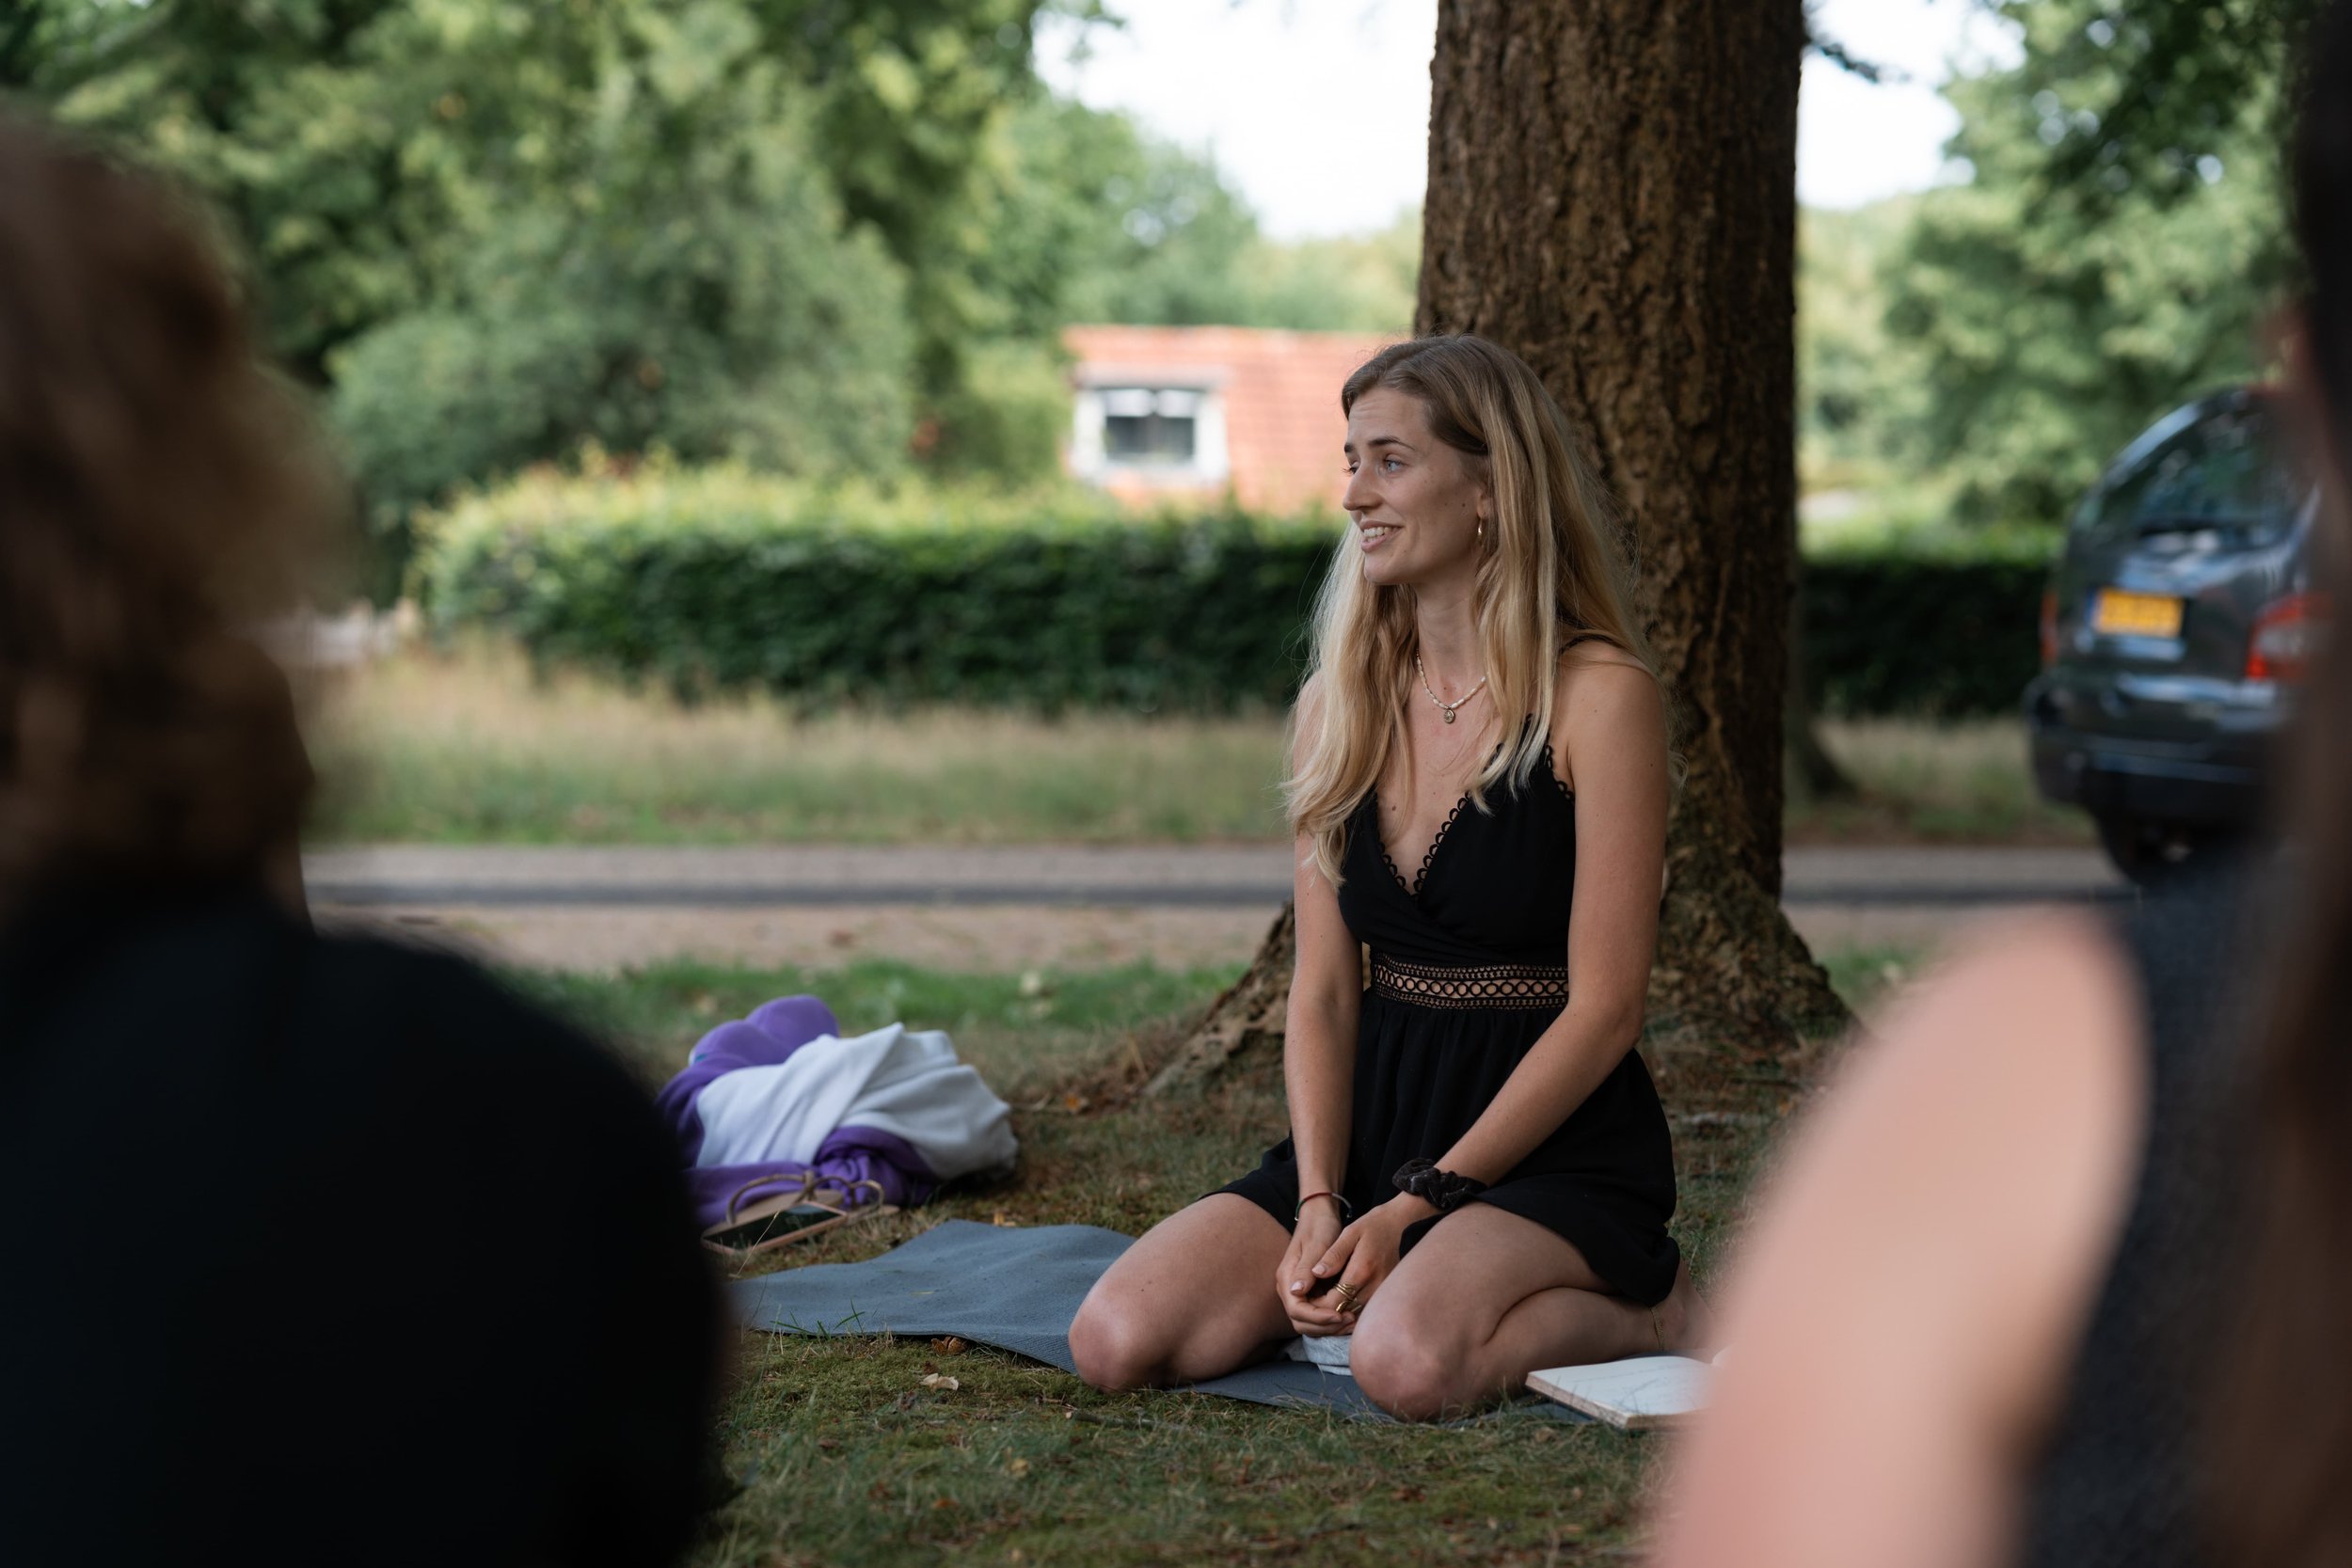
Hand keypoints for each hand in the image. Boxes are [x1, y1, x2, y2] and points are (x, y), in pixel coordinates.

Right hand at [1277, 1195, 1349, 1336]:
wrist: (1320, 1216)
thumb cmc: (1319, 1227)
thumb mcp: (1316, 1245)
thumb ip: (1306, 1268)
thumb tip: (1297, 1291)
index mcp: (1287, 1278)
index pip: (1297, 1310)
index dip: (1317, 1317)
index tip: (1338, 1315)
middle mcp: (1290, 1288)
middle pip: (1302, 1322)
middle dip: (1325, 1326)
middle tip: (1349, 1321)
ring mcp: (1300, 1292)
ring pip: (1310, 1322)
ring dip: (1330, 1326)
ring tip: (1353, 1321)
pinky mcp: (1311, 1292)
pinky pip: (1319, 1314)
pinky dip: (1333, 1319)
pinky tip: (1351, 1315)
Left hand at [1294, 1198, 1423, 1334]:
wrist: (1396, 1226)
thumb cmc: (1369, 1227)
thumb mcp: (1349, 1233)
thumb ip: (1333, 1255)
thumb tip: (1316, 1273)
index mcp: (1362, 1270)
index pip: (1335, 1301)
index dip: (1317, 1306)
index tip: (1306, 1300)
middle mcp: (1375, 1286)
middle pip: (1344, 1312)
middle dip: (1325, 1313)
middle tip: (1310, 1306)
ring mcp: (1382, 1293)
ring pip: (1354, 1315)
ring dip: (1337, 1314)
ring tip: (1321, 1305)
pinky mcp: (1385, 1295)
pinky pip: (1364, 1311)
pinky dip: (1349, 1311)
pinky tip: (1339, 1303)